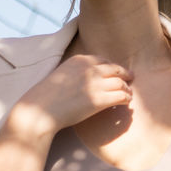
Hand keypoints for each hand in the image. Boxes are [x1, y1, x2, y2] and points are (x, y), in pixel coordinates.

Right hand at [9, 54, 133, 137]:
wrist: (40, 110)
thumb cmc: (46, 96)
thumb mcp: (61, 75)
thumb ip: (76, 73)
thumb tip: (88, 80)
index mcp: (80, 60)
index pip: (103, 60)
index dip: (111, 67)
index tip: (115, 72)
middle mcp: (90, 69)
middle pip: (115, 69)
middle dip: (125, 74)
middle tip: (130, 78)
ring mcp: (96, 84)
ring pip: (121, 82)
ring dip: (127, 88)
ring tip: (129, 93)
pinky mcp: (99, 100)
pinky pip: (121, 96)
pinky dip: (126, 98)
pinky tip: (126, 102)